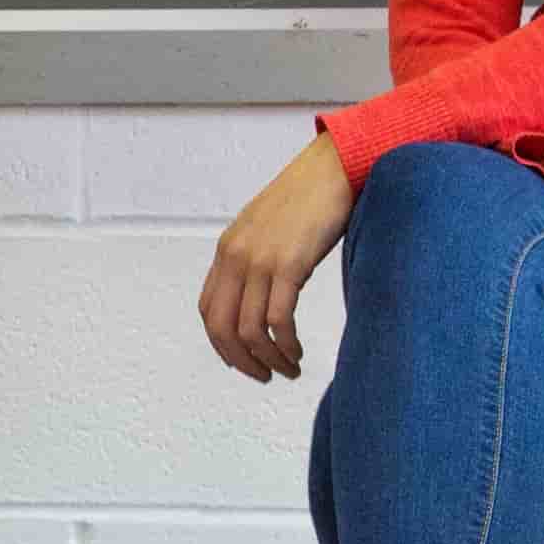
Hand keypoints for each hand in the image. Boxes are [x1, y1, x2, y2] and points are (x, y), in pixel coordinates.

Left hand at [197, 135, 356, 381]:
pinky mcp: (289, 264)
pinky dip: (285, 345)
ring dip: (268, 360)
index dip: (221, 343)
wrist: (335, 167)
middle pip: (221, 328)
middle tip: (264, 377)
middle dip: (240, 362)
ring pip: (249, 331)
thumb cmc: (310, 198)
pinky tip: (298, 352)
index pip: (208, 310)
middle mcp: (236, 256)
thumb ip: (257, 259)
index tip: (243, 360)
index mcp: (228, 249)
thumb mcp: (268, 229)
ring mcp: (260, 260)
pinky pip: (277, 320)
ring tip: (289, 369)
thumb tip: (260, 297)